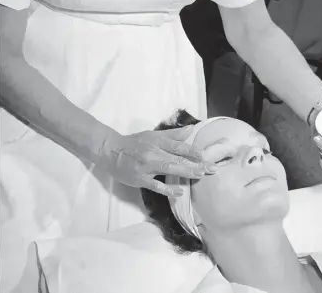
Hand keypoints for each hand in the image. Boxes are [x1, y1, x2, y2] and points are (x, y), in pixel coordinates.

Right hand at [100, 126, 216, 196]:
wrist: (110, 152)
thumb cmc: (134, 143)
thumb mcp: (153, 135)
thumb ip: (173, 135)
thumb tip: (191, 129)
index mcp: (156, 141)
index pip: (178, 146)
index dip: (192, 151)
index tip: (205, 156)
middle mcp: (153, 152)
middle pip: (177, 158)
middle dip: (195, 163)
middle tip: (211, 168)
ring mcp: (146, 166)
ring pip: (168, 168)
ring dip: (186, 172)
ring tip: (200, 175)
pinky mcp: (140, 179)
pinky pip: (156, 185)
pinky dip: (168, 189)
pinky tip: (180, 191)